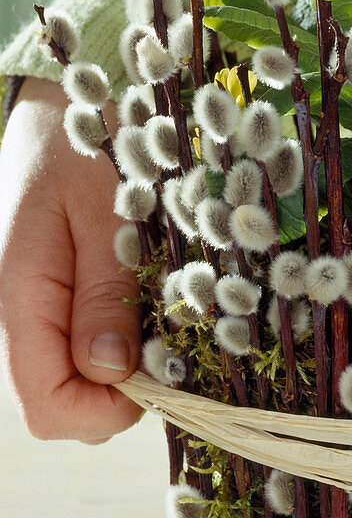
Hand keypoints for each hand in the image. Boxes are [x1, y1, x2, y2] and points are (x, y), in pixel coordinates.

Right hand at [0, 77, 142, 442]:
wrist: (60, 106)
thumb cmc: (83, 145)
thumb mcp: (105, 212)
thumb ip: (104, 293)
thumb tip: (113, 372)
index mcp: (18, 298)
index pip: (48, 410)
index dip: (107, 410)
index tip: (158, 372)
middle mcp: (18, 316)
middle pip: (62, 405)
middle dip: (121, 392)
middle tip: (166, 336)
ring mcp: (35, 310)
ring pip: (75, 378)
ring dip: (125, 365)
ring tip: (159, 311)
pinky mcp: (54, 299)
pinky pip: (82, 345)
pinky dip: (119, 338)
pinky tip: (147, 301)